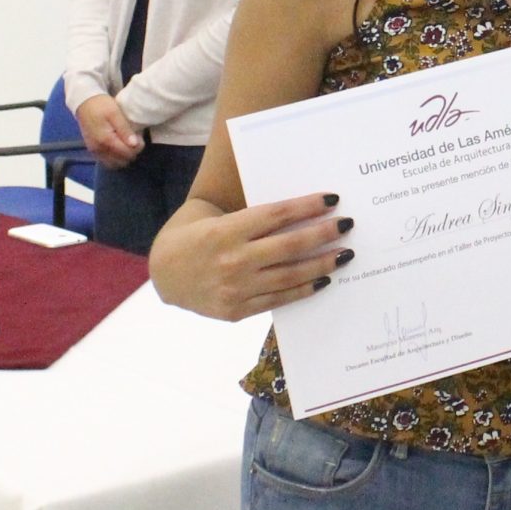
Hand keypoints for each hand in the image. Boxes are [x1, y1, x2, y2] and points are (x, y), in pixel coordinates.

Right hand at [75, 94, 144, 167]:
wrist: (84, 102)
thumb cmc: (101, 105)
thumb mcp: (115, 113)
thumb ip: (124, 129)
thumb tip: (134, 144)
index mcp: (106, 140)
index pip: (127, 153)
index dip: (138, 147)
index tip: (140, 138)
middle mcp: (99, 149)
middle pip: (122, 162)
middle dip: (131, 153)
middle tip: (134, 140)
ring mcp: (95, 152)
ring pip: (114, 164)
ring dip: (123, 157)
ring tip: (126, 144)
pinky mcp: (93, 151)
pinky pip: (106, 162)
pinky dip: (115, 158)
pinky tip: (118, 147)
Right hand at [149, 192, 350, 320]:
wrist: (162, 276)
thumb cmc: (190, 235)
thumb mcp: (208, 214)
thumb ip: (247, 214)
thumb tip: (295, 209)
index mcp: (225, 231)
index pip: (276, 215)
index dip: (307, 206)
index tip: (332, 198)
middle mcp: (232, 260)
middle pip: (289, 246)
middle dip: (323, 234)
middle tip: (348, 224)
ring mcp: (235, 289)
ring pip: (289, 276)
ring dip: (321, 264)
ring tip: (344, 254)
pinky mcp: (237, 311)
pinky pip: (278, 300)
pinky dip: (303, 290)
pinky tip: (322, 280)